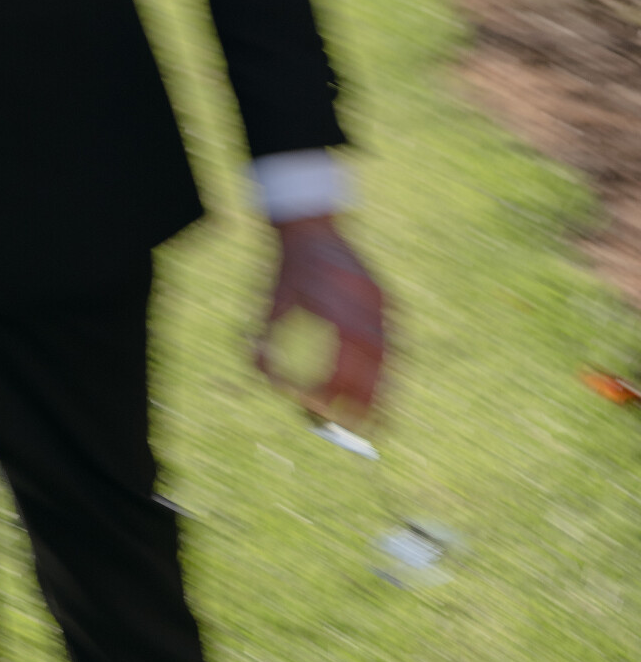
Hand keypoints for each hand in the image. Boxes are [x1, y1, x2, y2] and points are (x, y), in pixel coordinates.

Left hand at [254, 216, 388, 426]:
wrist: (312, 229)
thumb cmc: (285, 272)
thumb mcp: (268, 307)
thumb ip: (266, 344)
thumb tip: (273, 388)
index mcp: (330, 306)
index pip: (339, 362)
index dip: (334, 391)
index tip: (327, 413)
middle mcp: (361, 304)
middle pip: (372, 363)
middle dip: (371, 400)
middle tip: (368, 432)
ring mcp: (379, 300)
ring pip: (391, 353)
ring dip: (389, 387)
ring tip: (384, 418)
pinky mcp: (386, 297)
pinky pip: (397, 339)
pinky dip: (394, 365)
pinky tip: (390, 386)